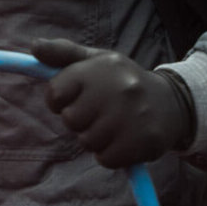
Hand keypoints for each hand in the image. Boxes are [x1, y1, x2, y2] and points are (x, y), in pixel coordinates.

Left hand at [33, 38, 194, 167]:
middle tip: (99, 112)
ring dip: (96, 138)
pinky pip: (106, 159)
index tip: (75, 98)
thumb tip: (35, 46)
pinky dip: (110, 155)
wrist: (171, 102)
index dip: (60, 100)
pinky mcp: (144, 141)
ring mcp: (132, 116)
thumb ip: (62, 53)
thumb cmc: (122, 81)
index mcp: (100, 68)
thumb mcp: (94, 60)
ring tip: (114, 125)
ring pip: (87, 141)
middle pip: (70, 120)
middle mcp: (118, 89)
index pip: (55, 94)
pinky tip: (123, 140)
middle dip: (80, 120)